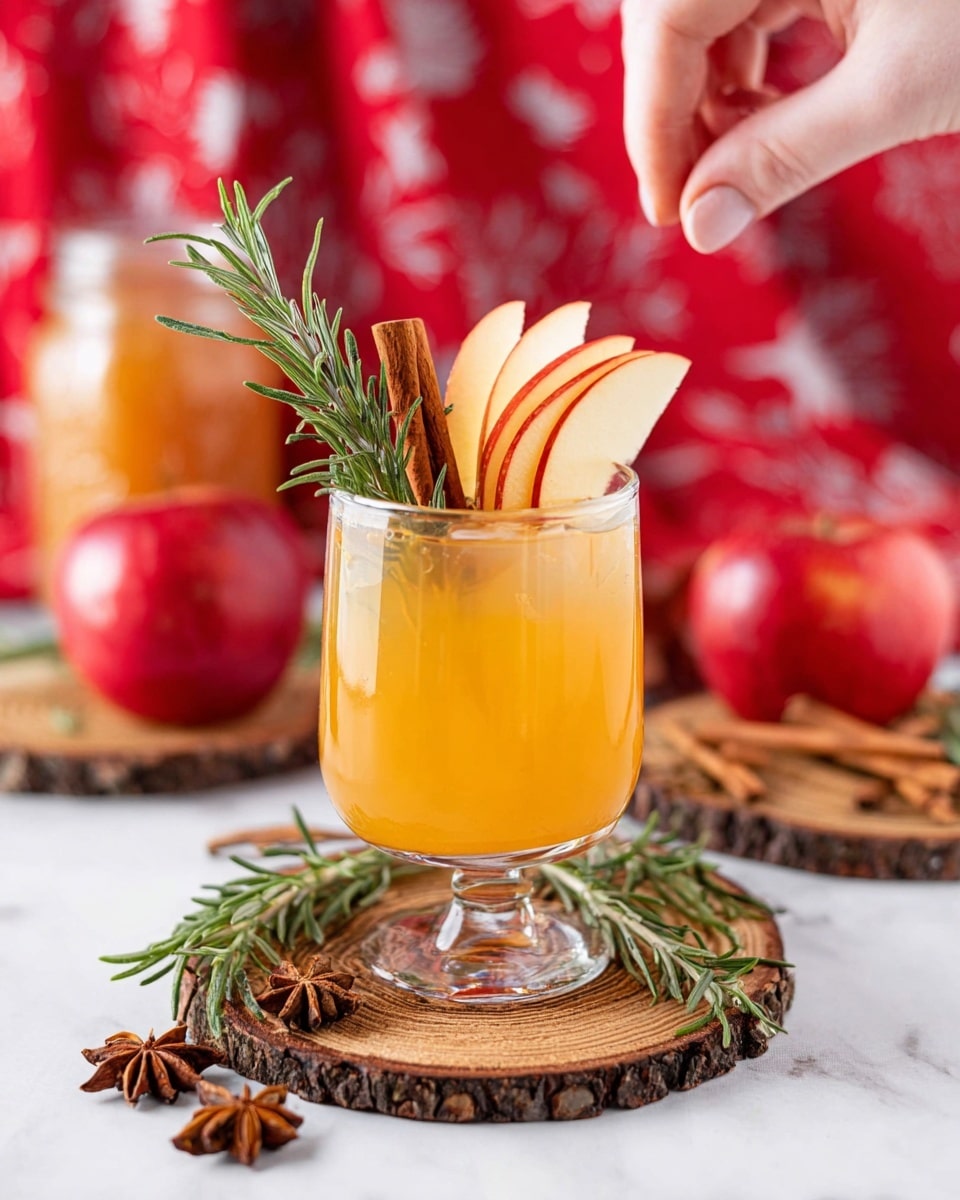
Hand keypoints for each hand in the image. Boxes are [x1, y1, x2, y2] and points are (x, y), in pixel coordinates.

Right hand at [622, 0, 959, 251]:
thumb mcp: (898, 90)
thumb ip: (785, 157)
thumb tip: (699, 227)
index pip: (668, 21)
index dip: (652, 121)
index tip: (668, 209)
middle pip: (673, 12)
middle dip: (675, 106)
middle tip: (697, 193)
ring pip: (706, 9)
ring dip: (709, 89)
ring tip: (742, 156)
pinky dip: (747, 61)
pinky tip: (769, 110)